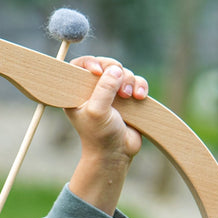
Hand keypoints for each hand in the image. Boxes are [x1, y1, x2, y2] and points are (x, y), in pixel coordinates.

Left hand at [65, 56, 149, 213]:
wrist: (116, 153)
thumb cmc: (100, 136)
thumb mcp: (97, 112)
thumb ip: (103, 90)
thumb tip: (114, 70)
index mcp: (77, 94)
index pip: (78, 67)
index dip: (89, 63)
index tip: (97, 71)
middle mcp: (93, 91)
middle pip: (105, 65)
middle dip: (115, 72)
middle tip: (119, 90)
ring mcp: (110, 93)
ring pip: (123, 72)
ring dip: (129, 81)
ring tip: (130, 97)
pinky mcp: (127, 97)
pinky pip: (136, 81)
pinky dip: (140, 86)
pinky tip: (140, 97)